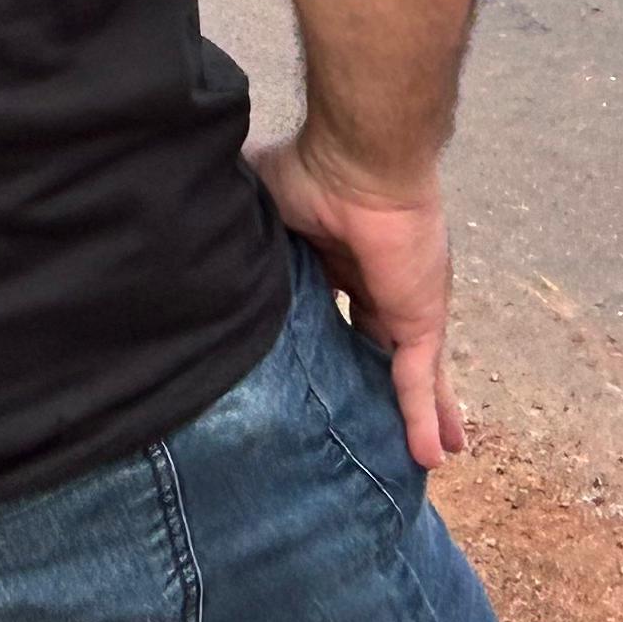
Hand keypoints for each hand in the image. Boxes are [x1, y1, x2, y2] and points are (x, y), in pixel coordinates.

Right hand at [252, 130, 465, 465]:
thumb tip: (191, 226)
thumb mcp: (259, 200)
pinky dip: (425, 417)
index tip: (317, 374)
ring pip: (409, 373)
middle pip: (376, 347)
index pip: (333, 310)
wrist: (357, 161)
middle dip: (378, 384)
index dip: (328, 343)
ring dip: (418, 414)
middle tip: (376, 426)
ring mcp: (401, 303)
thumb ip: (239, 224)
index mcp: (336, 256)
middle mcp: (373, 282)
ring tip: (424, 460)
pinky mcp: (418, 318)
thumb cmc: (307, 170)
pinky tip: (430, 457)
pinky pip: (419, 379)